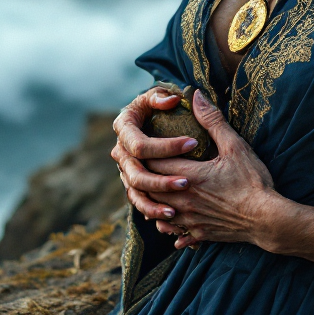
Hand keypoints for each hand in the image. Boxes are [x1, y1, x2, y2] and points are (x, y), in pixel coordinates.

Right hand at [111, 85, 199, 221]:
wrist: (145, 118)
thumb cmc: (155, 104)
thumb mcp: (157, 96)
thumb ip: (162, 97)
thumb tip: (173, 100)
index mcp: (124, 128)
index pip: (140, 145)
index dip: (166, 147)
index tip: (193, 144)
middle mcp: (120, 151)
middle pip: (136, 174)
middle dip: (161, 181)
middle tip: (187, 183)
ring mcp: (124, 169)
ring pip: (135, 193)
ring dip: (153, 204)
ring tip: (175, 211)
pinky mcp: (132, 183)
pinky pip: (139, 202)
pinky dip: (151, 211)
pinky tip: (170, 218)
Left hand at [148, 90, 275, 249]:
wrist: (267, 219)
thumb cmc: (253, 181)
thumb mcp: (235, 146)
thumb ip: (212, 121)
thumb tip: (196, 96)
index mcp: (189, 176)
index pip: (154, 163)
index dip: (145, 153)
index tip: (142, 143)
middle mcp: (183, 200)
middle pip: (149, 188)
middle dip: (143, 174)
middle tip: (139, 163)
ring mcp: (189, 219)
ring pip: (156, 211)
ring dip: (150, 200)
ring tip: (149, 189)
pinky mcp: (198, 233)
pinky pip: (173, 231)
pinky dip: (166, 222)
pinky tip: (168, 217)